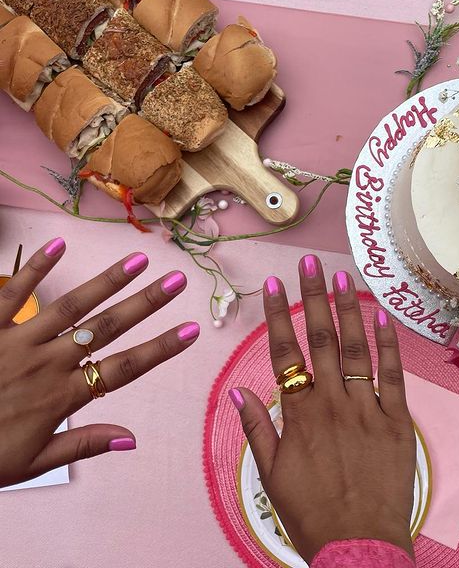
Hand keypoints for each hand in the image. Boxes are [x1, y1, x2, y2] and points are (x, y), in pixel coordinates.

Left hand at [0, 238, 198, 487]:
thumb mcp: (31, 463)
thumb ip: (83, 445)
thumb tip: (133, 438)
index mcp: (61, 396)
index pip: (124, 368)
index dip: (160, 349)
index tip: (191, 330)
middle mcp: (47, 363)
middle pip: (106, 328)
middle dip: (146, 304)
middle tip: (176, 281)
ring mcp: (17, 340)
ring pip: (71, 306)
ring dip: (107, 281)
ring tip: (138, 259)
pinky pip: (12, 294)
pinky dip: (36, 269)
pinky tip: (58, 245)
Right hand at [231, 255, 415, 562]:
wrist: (360, 546)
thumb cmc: (311, 513)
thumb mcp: (270, 475)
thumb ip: (256, 428)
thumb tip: (237, 390)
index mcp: (299, 414)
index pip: (285, 352)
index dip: (278, 315)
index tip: (275, 284)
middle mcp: (332, 402)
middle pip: (322, 339)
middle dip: (314, 297)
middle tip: (311, 263)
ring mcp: (367, 408)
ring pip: (357, 349)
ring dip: (349, 310)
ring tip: (344, 278)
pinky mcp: (397, 421)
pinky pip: (393, 376)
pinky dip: (389, 346)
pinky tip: (384, 318)